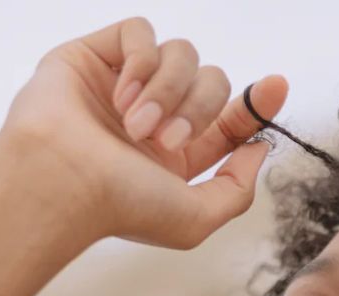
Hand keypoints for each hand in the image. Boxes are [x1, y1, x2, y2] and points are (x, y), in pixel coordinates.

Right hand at [0, 16, 286, 252]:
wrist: (62, 183)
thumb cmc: (119, 206)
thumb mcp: (197, 219)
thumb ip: (237, 189)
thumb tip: (258, 148)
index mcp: (177, 154)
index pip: (229, 119)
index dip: (256, 103)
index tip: (276, 88)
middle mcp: (153, 116)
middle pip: (213, 81)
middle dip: (201, 108)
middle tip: (169, 140)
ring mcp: (123, 84)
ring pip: (182, 54)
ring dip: (170, 91)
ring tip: (137, 126)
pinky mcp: (94, 56)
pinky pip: (141, 32)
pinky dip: (142, 63)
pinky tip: (121, 96)